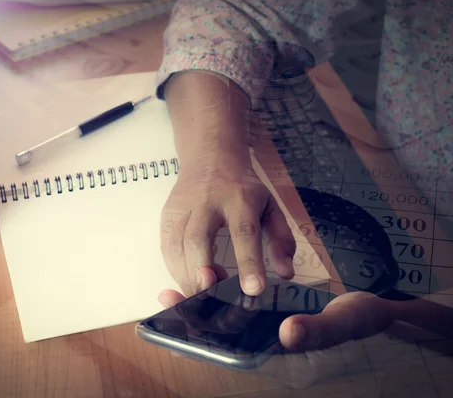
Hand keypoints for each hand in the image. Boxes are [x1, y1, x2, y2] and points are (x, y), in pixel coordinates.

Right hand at [159, 151, 296, 298]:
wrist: (208, 156)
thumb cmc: (243, 187)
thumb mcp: (270, 205)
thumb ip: (281, 239)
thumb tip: (286, 274)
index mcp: (239, 198)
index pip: (244, 231)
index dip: (248, 262)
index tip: (253, 289)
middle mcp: (207, 202)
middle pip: (198, 240)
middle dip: (202, 273)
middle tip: (212, 297)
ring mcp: (182, 208)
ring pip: (176, 247)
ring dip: (187, 277)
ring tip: (203, 294)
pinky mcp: (167, 215)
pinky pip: (166, 249)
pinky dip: (175, 270)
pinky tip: (189, 281)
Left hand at [159, 289, 394, 388]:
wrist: (375, 307)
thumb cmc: (361, 320)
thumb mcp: (342, 323)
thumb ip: (316, 331)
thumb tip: (288, 334)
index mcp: (277, 350)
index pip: (230, 351)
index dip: (201, 340)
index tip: (177, 322)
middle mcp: (267, 340)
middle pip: (220, 333)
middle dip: (192, 316)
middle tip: (168, 296)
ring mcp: (268, 324)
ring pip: (225, 316)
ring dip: (203, 301)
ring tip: (180, 283)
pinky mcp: (271, 309)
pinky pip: (239, 303)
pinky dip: (222, 290)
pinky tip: (210, 274)